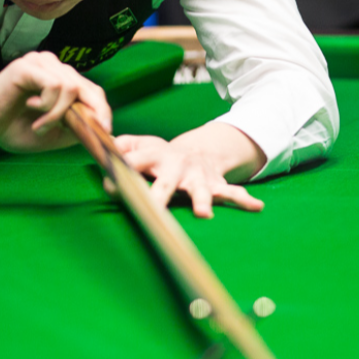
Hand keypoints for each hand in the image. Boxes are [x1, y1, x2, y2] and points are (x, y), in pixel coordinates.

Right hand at [0, 51, 110, 150]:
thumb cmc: (14, 129)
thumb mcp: (54, 134)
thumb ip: (77, 127)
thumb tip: (103, 127)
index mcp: (62, 80)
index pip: (94, 92)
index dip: (103, 111)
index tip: (105, 131)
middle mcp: (54, 66)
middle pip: (88, 88)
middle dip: (86, 115)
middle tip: (69, 132)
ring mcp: (41, 63)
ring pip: (72, 88)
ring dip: (58, 115)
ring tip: (39, 126)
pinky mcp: (28, 65)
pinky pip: (56, 85)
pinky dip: (48, 105)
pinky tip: (31, 108)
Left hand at [112, 125, 266, 217]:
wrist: (197, 151)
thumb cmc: (160, 155)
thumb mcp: (140, 145)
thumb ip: (122, 146)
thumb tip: (102, 148)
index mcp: (154, 156)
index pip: (134, 163)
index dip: (121, 173)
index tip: (110, 185)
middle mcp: (177, 166)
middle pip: (166, 183)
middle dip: (160, 195)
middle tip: (153, 209)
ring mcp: (198, 176)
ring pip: (200, 190)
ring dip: (202, 201)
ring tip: (204, 214)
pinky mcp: (215, 184)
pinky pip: (232, 192)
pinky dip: (244, 199)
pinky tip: (256, 206)